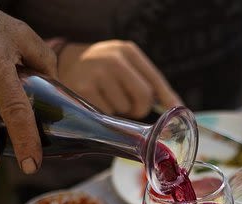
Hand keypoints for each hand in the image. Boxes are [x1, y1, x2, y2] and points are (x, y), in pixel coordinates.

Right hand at [54, 40, 181, 118]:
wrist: (64, 62)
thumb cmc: (103, 69)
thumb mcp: (124, 64)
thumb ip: (147, 82)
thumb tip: (176, 108)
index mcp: (127, 51)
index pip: (155, 80)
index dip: (168, 99)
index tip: (177, 112)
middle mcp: (114, 59)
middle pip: (144, 97)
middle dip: (140, 108)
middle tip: (130, 106)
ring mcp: (97, 74)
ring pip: (125, 109)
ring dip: (120, 111)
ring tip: (107, 97)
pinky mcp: (84, 90)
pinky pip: (107, 115)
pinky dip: (105, 115)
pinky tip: (96, 101)